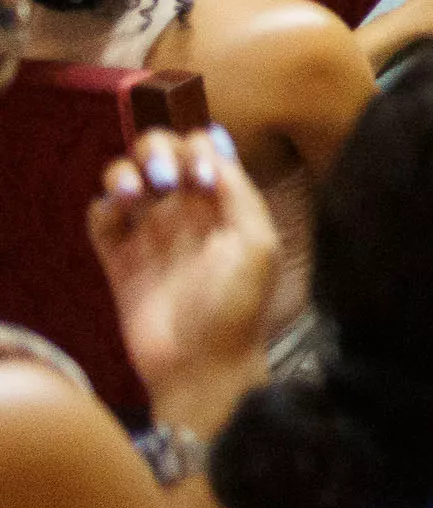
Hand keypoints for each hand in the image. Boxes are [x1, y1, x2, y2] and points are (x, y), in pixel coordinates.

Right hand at [91, 129, 276, 437]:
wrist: (200, 363)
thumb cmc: (237, 305)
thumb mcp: (257, 243)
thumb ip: (238, 192)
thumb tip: (215, 145)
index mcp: (222, 203)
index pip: (203, 148)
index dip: (198, 147)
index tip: (202, 177)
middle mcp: (184, 211)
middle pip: (160, 152)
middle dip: (157, 149)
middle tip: (166, 180)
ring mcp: (149, 233)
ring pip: (124, 177)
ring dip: (123, 171)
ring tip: (135, 192)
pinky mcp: (118, 260)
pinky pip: (100, 217)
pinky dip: (101, 206)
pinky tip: (116, 213)